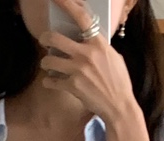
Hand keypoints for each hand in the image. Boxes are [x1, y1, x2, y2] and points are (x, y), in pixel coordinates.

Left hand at [38, 0, 136, 124]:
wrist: (119, 106)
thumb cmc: (119, 82)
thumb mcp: (114, 58)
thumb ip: (100, 47)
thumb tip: (90, 39)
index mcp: (98, 44)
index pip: (81, 18)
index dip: (67, 5)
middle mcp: (86, 54)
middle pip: (55, 38)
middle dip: (45, 38)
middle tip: (43, 40)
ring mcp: (78, 70)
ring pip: (49, 60)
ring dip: (46, 62)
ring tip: (48, 64)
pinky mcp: (72, 86)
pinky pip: (51, 81)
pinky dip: (49, 81)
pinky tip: (50, 81)